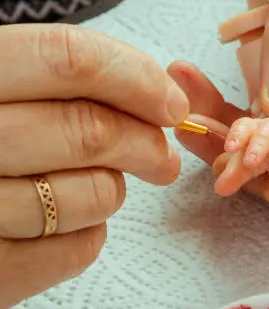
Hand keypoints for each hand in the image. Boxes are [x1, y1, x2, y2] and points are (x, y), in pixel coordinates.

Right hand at [0, 23, 187, 308]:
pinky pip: (81, 249)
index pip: (67, 59)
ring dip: (113, 192)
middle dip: (147, 145)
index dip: (135, 78)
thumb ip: (57, 85)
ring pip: (95, 195)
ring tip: (97, 189)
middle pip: (90, 131)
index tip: (171, 103)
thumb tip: (160, 98)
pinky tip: (68, 224)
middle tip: (162, 160)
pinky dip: (90, 234)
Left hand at [213, 116, 268, 196]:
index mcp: (252, 129)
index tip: (229, 148)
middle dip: (258, 146)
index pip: (244, 127)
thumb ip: (230, 175)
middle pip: (267, 133)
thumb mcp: (241, 166)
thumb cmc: (258, 158)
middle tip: (249, 162)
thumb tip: (220, 188)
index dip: (237, 136)